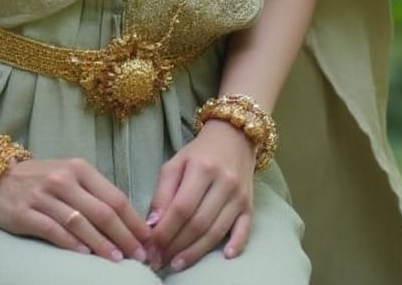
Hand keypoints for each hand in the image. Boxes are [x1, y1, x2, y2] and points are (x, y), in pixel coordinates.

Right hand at [0, 156, 150, 264]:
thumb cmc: (40, 180)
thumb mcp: (69, 176)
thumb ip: (94, 194)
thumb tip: (127, 222)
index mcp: (79, 168)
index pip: (115, 197)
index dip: (134, 221)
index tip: (149, 240)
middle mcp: (64, 180)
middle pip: (102, 212)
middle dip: (125, 236)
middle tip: (140, 256)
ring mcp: (44, 196)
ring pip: (81, 223)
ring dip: (102, 244)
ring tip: (118, 260)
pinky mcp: (26, 213)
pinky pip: (53, 230)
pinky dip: (71, 244)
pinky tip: (85, 256)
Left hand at [145, 121, 255, 271]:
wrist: (233, 138)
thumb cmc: (199, 153)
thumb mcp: (175, 164)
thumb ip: (162, 192)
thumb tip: (152, 224)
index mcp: (202, 168)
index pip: (181, 207)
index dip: (165, 231)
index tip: (151, 246)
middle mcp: (224, 182)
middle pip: (198, 223)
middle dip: (177, 245)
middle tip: (160, 259)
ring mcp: (239, 196)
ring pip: (217, 231)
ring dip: (196, 252)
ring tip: (177, 263)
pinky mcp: (250, 206)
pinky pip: (244, 229)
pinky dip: (236, 245)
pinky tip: (223, 257)